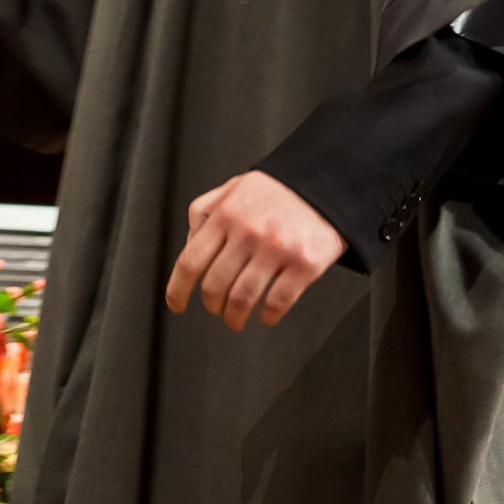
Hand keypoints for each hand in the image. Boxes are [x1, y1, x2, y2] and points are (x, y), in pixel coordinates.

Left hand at [165, 170, 344, 327]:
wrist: (327, 184)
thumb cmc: (277, 191)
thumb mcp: (232, 189)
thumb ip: (203, 213)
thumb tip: (189, 245)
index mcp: (225, 216)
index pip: (190, 261)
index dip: (177, 289)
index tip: (176, 304)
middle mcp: (248, 233)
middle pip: (215, 284)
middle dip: (211, 304)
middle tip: (215, 308)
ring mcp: (276, 250)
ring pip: (243, 298)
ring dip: (234, 316)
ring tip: (235, 319)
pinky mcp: (305, 264)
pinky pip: (279, 301)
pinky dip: (268, 315)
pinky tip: (266, 315)